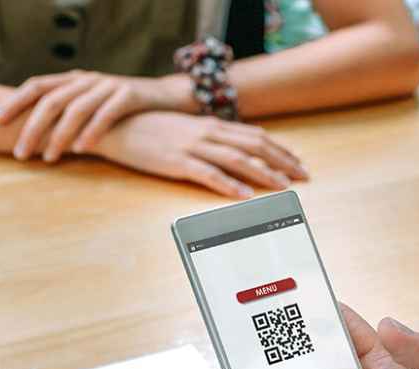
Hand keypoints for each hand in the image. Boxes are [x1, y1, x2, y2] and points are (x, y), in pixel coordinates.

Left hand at [0, 70, 193, 161]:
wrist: (167, 98)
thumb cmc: (126, 110)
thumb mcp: (94, 105)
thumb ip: (71, 113)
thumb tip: (40, 134)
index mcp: (74, 80)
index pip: (36, 87)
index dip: (14, 102)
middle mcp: (87, 80)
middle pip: (51, 101)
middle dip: (32, 128)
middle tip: (21, 154)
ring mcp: (108, 86)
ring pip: (76, 109)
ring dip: (59, 135)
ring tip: (50, 159)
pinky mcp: (129, 96)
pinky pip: (107, 114)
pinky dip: (93, 131)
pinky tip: (82, 149)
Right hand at [96, 112, 307, 197]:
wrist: (116, 124)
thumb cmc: (150, 130)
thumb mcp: (185, 130)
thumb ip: (210, 138)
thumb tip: (231, 149)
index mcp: (212, 126)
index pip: (255, 136)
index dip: (279, 150)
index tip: (298, 163)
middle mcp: (208, 133)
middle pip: (254, 146)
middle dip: (281, 162)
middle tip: (302, 177)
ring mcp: (193, 146)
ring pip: (237, 159)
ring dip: (263, 174)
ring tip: (282, 187)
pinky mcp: (178, 162)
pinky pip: (208, 174)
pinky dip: (228, 184)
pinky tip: (244, 195)